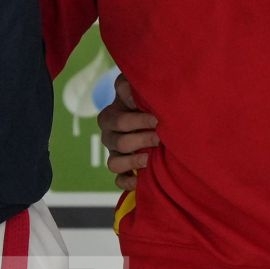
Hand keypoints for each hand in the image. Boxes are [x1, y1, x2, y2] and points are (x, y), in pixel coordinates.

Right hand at [97, 74, 157, 193]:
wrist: (153, 116)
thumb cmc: (145, 99)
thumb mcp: (136, 87)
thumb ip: (130, 86)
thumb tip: (133, 93)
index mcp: (110, 116)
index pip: (119, 121)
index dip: (137, 120)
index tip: (157, 119)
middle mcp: (108, 136)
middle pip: (119, 142)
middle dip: (142, 139)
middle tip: (161, 137)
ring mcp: (114, 154)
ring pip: (114, 163)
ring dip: (133, 162)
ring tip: (150, 158)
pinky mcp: (122, 171)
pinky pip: (118, 181)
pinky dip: (128, 182)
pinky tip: (141, 180)